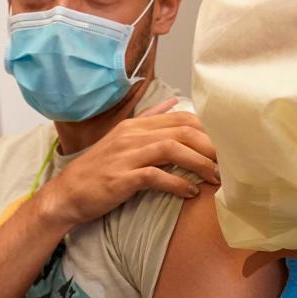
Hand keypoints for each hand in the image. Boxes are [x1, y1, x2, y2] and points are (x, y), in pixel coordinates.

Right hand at [35, 98, 219, 229]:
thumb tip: (174, 103)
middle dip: (211, 147)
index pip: (182, 119)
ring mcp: (126, 155)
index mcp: (136, 125)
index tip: (226, 148)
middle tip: (229, 164)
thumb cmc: (98, 171)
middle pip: (182, 131)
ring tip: (215, 179)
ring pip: (173, 150)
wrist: (66, 194)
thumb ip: (149, 120)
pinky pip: (157, 176)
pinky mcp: (122, 178)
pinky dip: (178, 184)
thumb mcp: (122, 139)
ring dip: (200, 164)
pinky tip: (190, 193)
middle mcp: (132, 135)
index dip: (209, 132)